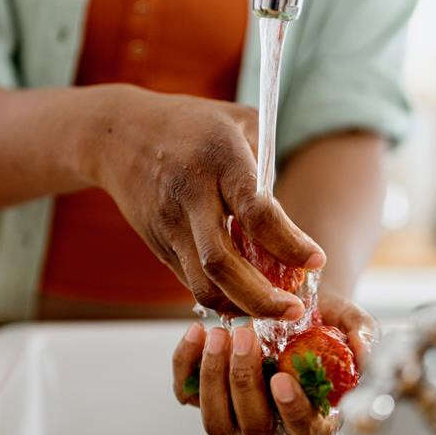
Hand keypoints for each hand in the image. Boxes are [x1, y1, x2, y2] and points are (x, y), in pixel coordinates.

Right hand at [87, 87, 323, 318]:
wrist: (119, 134)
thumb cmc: (194, 125)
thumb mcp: (240, 123)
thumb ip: (269, 168)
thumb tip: (293, 222)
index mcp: (219, 160)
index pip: (256, 213)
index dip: (288, 243)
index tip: (316, 260)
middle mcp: (190, 196)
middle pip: (222, 263)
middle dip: (262, 297)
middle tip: (294, 311)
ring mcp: (170, 225)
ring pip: (202, 285)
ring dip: (242, 306)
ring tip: (275, 310)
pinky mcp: (159, 246)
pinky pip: (193, 282)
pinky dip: (224, 297)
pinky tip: (248, 297)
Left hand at [171, 291, 377, 434]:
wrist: (289, 303)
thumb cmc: (325, 321)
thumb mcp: (350, 322)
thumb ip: (362, 336)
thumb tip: (364, 353)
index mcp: (314, 418)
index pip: (305, 433)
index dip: (292, 411)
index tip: (282, 378)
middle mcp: (273, 425)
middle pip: (253, 428)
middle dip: (245, 382)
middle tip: (246, 335)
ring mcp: (236, 414)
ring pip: (216, 422)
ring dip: (214, 379)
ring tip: (220, 334)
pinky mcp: (204, 395)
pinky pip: (186, 393)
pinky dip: (185, 364)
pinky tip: (197, 332)